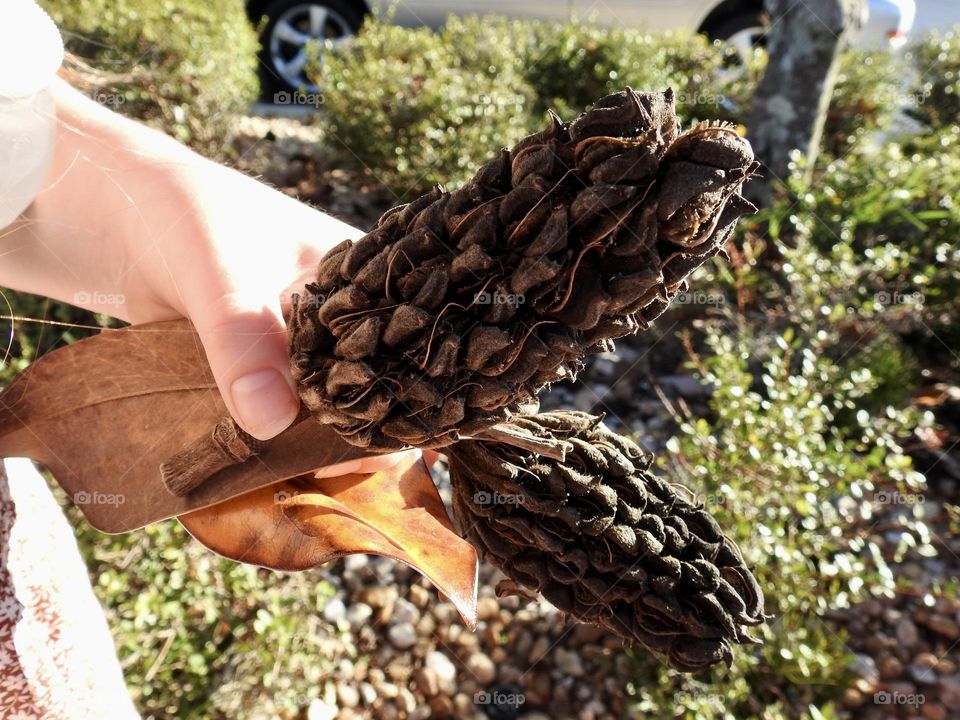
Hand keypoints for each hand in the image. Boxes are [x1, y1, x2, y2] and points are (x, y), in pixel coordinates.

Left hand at [1, 79, 406, 473]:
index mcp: (360, 282)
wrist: (113, 219)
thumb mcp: (221, 271)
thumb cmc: (184, 218)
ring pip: (321, 410)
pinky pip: (276, 417)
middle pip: (367, 388)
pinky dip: (271, 443)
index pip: (400, 349)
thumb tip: (271, 421)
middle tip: (327, 468)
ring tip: (300, 478)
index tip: (375, 443)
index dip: (397, 396)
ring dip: (309, 444)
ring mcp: (298, 348)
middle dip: (352, 432)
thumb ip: (245, 340)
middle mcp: (339, 319)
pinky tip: (268, 470)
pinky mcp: (260, 372)